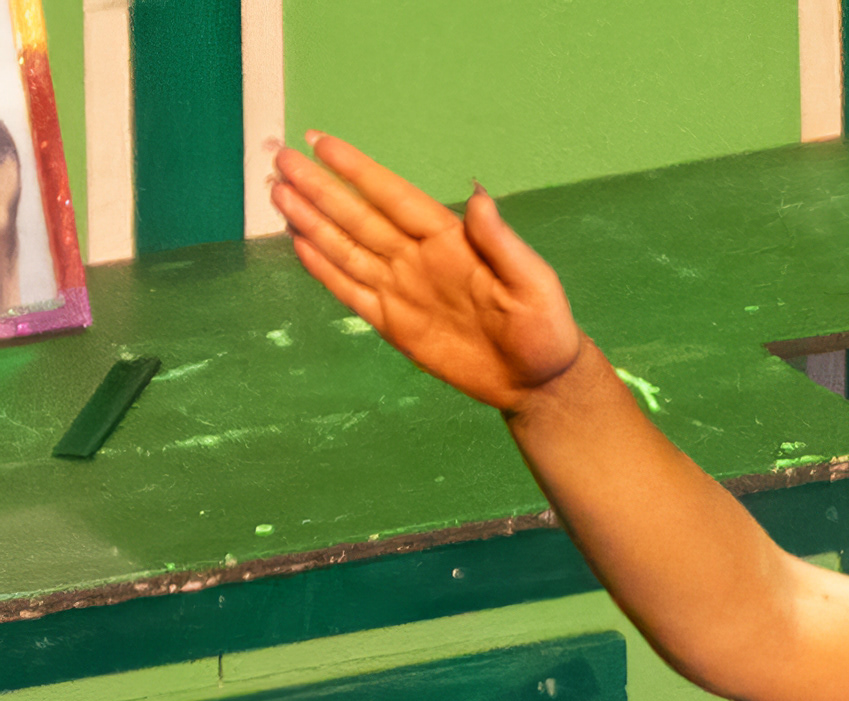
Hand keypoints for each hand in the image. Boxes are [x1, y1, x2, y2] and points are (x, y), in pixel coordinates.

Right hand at [270, 134, 583, 413]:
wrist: (538, 382)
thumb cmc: (544, 329)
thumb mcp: (533, 284)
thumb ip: (501, 242)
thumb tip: (479, 195)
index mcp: (449, 242)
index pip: (393, 197)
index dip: (357, 171)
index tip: (321, 143)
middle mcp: (417, 258)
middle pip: (358, 216)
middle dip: (319, 188)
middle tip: (280, 158)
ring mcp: (402, 289)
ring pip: (346, 247)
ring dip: (311, 220)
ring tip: (278, 192)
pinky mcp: (393, 323)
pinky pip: (351, 290)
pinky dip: (323, 268)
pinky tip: (298, 242)